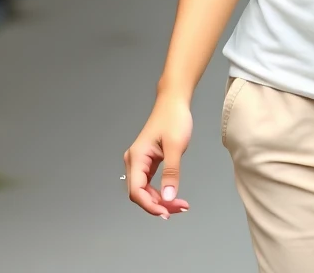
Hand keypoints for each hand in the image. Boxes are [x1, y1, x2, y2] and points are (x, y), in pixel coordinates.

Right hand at [124, 92, 192, 218]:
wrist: (174, 101)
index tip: (167, 212)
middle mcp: (134, 161)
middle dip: (158, 205)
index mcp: (136, 157)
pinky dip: (160, 192)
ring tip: (179, 205)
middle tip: (179, 208)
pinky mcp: (147, 161)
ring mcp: (140, 161)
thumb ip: (171, 173)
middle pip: (139, 194)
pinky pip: (149, 183)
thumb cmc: (174, 118)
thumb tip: (168, 198)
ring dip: (160, 200)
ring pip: (145, 190)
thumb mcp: (175, 146)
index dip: (150, 206)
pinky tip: (172, 196)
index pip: (136, 191)